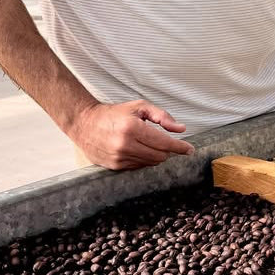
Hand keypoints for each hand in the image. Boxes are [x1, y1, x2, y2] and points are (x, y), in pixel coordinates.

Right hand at [68, 100, 194, 169]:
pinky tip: (138, 149)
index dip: (180, 147)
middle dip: (168, 150)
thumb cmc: (114, 113)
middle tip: (167, 143)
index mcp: (133, 128)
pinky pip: (138, 167)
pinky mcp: (114, 166)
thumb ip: (162, 116)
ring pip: (150, 163)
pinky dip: (144, 159)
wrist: (84, 123)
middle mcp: (125, 145)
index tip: (190, 149)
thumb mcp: (139, 107)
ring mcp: (119, 158)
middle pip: (160, 156)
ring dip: (156, 155)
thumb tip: (181, 129)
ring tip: (149, 143)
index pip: (164, 143)